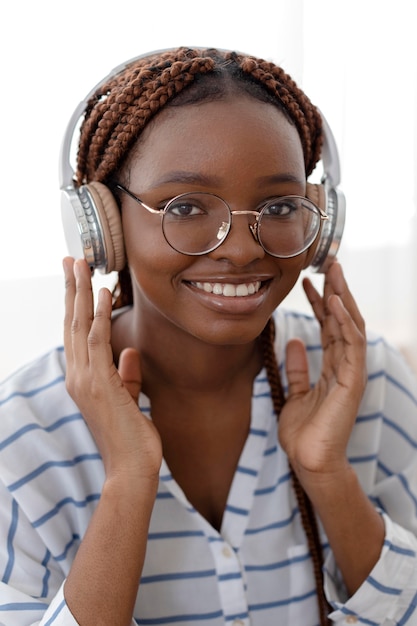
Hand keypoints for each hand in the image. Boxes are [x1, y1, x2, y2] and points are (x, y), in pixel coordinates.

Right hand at [63, 257, 161, 482]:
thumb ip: (126, 375)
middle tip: (70, 259)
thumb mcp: (127, 399)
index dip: (73, 305)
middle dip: (71, 289)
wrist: (132, 469)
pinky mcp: (100, 383)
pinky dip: (98, 313)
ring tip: (82, 263)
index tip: (76, 280)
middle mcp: (77, 376)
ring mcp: (85, 379)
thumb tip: (129, 350)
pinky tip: (102, 292)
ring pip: (78, 325)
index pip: (74, 334)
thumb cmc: (131, 437)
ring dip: (80, 292)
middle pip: (70, 323)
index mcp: (82, 380)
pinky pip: (97, 339)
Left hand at [278, 262, 366, 484]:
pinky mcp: (352, 380)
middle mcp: (345, 365)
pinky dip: (344, 320)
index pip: (329, 327)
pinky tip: (334, 300)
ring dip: (342, 297)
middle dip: (336, 290)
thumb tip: (296, 343)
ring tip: (333, 271)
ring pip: (350, 325)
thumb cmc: (304, 433)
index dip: (320, 303)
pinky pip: (350, 344)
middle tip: (328, 263)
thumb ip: (298, 369)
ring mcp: (351, 372)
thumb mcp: (295, 393)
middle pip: (343, 320)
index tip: (309, 281)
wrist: (310, 461)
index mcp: (333, 367)